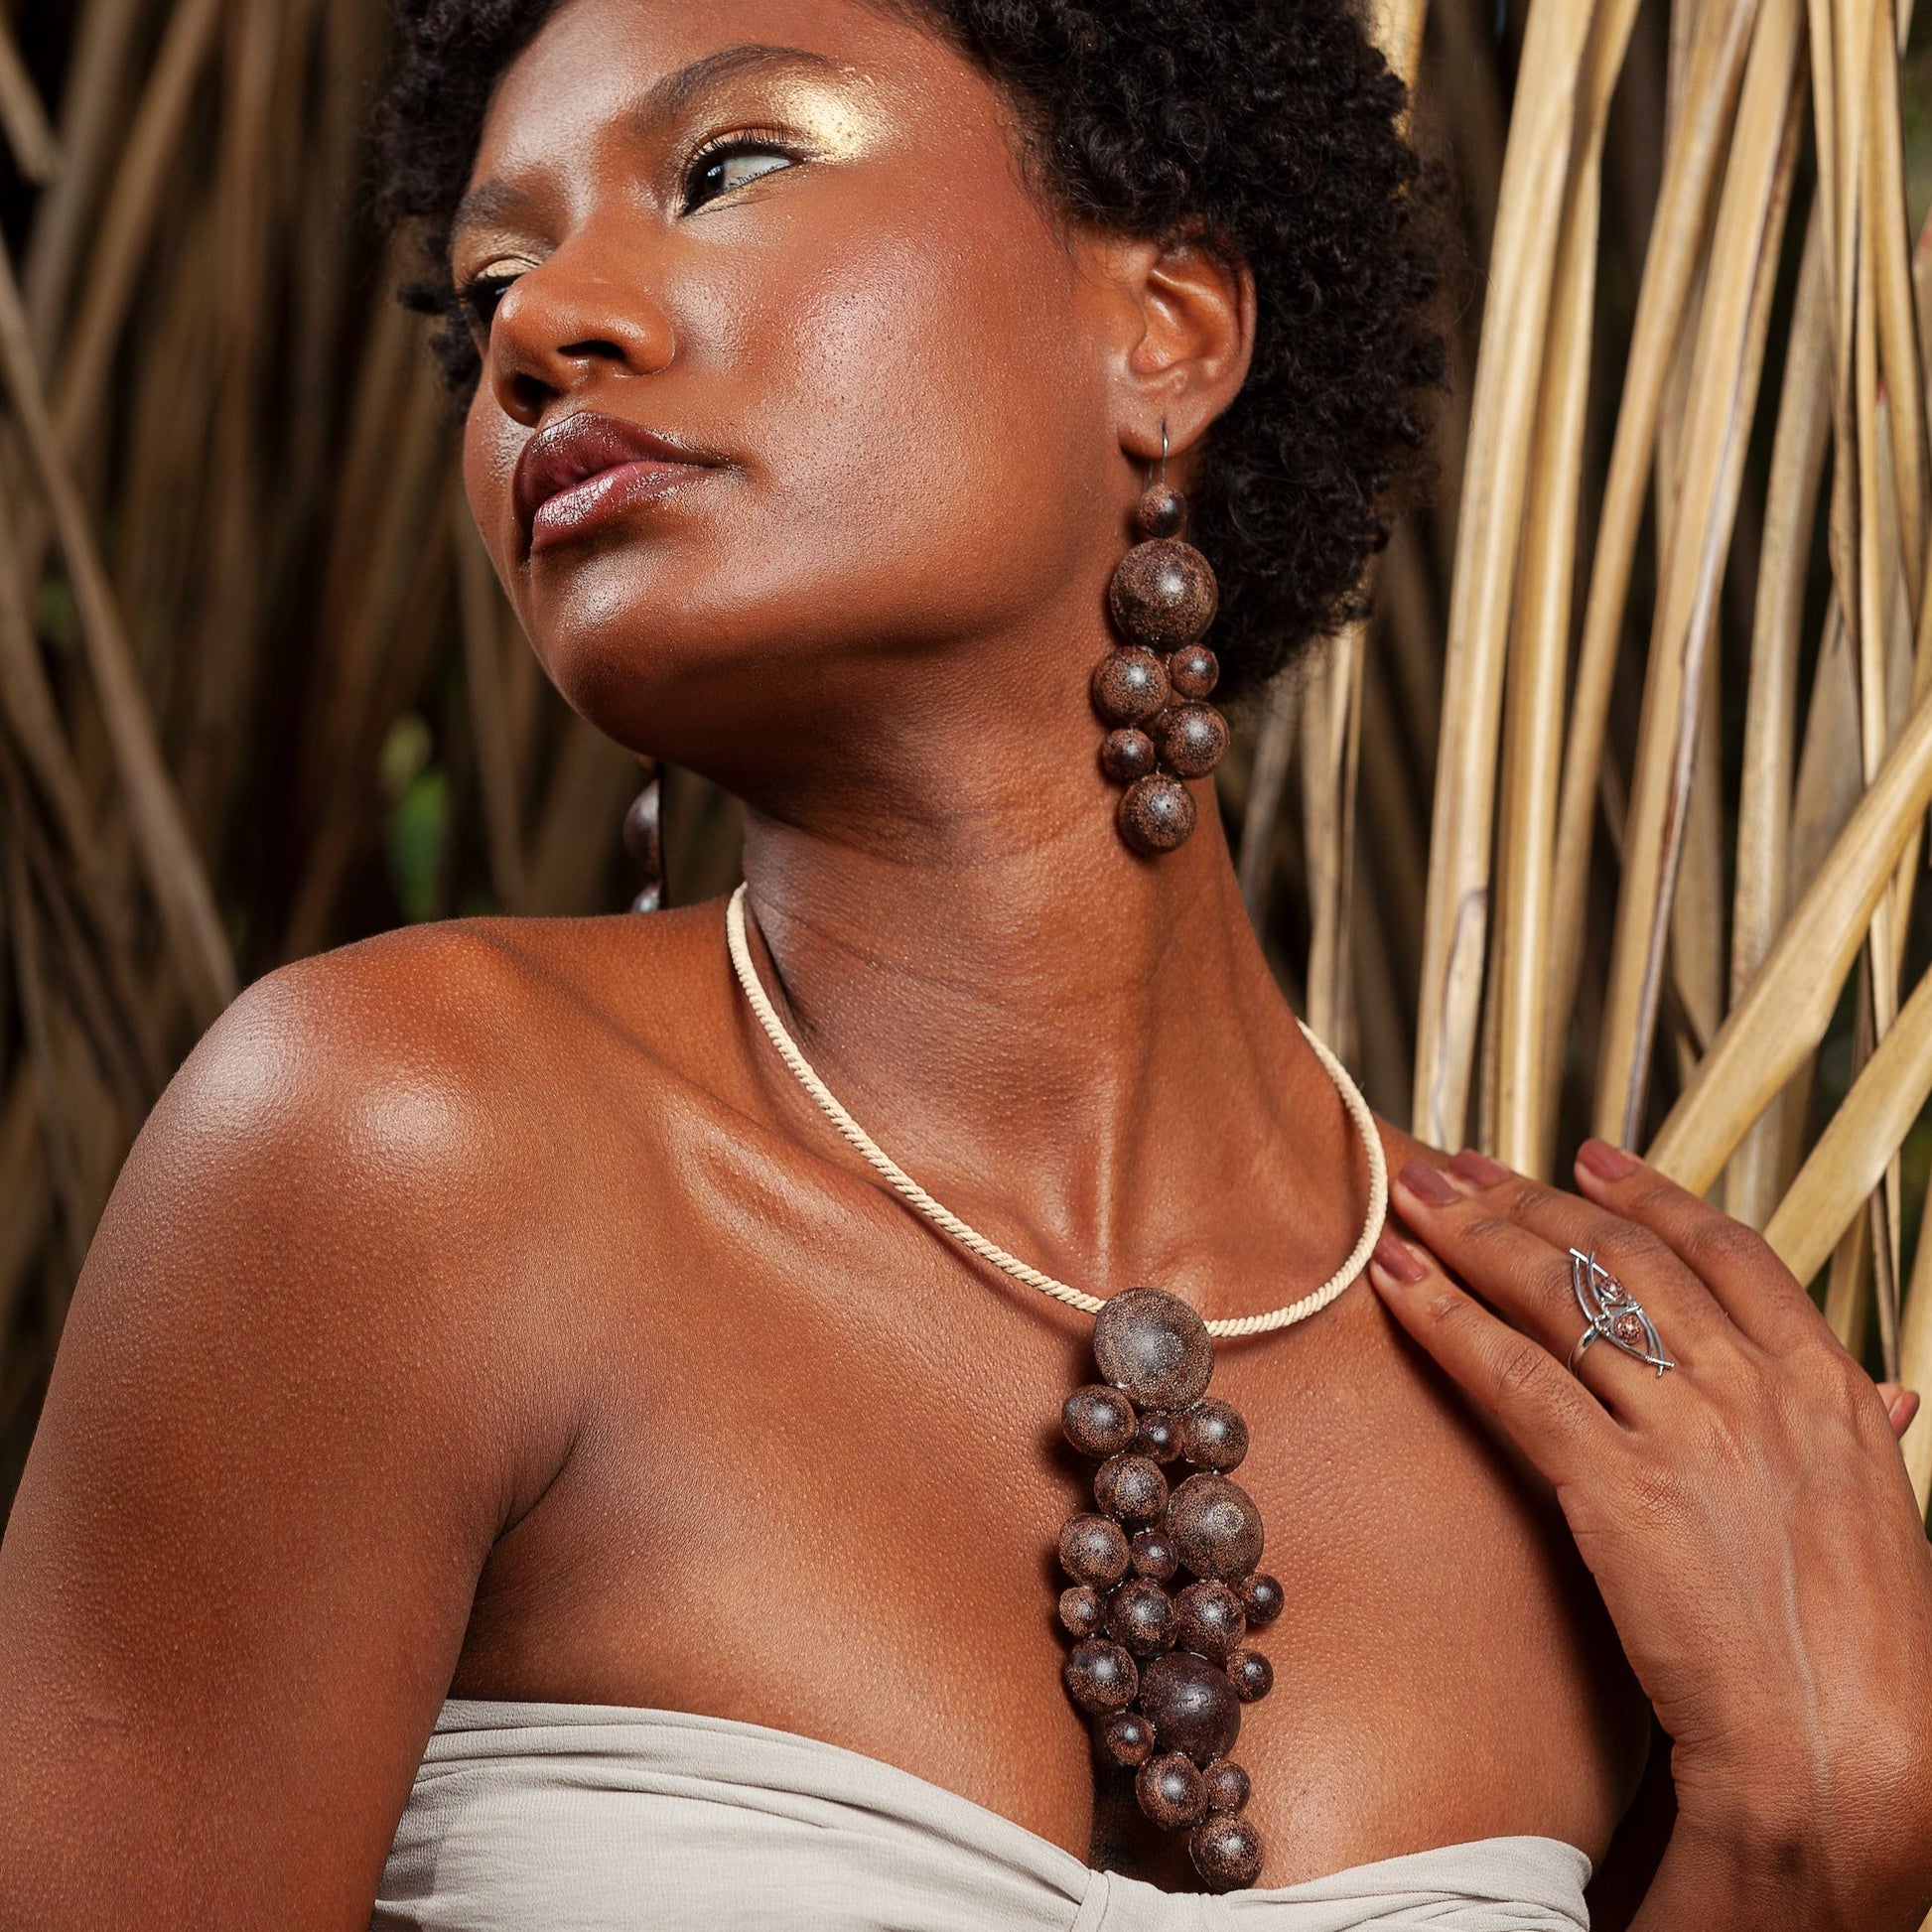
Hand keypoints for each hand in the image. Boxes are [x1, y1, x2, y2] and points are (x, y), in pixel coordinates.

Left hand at [1367, 1142, 1931, 1927]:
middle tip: (1464, 1167)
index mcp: (1828, 1384)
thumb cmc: (1866, 1656)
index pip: (1724, 1247)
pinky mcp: (1617, 1485)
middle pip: (1622, 1256)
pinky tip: (1398, 1284)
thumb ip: (1865, 1437)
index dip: (1648, 1193)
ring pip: (1561, 1296)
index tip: (1589, 1158)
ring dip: (1472, 1234)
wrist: (1844, 1755)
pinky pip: (1513, 1376)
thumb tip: (1885, 1390)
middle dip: (1530, 1199)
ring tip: (1413, 1197)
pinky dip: (1445, 1319)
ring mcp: (1687, 1430)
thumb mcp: (1884, 1517)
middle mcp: (1757, 1386)